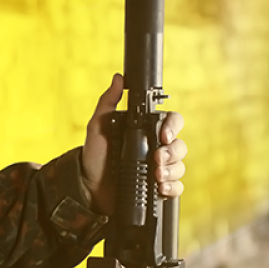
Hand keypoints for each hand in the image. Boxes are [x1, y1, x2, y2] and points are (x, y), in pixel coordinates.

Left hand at [81, 73, 187, 215]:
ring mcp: (158, 169)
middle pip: (179, 145)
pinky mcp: (158, 188)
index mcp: (146, 131)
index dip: (173, 126)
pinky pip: (177, 187)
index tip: (164, 135)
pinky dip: (172, 187)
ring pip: (180, 166)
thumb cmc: (94, 156)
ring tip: (157, 176)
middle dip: (172, 152)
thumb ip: (108, 102)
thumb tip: (118, 78)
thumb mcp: (97, 127)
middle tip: (157, 158)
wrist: (88, 188)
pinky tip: (160, 188)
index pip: (171, 122)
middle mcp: (156, 148)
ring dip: (172, 170)